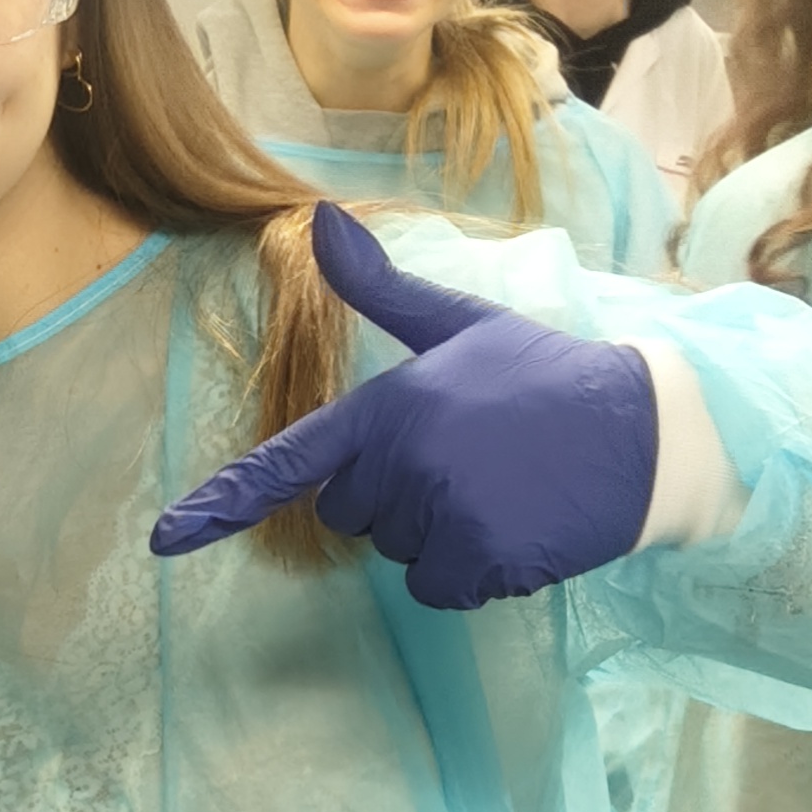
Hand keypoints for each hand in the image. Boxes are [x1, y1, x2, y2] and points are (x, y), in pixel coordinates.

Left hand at [147, 202, 657, 612]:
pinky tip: (514, 528)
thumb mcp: (459, 327)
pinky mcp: (483, 560)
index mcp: (389, 405)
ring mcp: (444, 514)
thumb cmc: (543, 376)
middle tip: (466, 460)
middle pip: (351, 515)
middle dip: (396, 497)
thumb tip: (319, 222)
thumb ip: (382, 290)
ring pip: (397, 554)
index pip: (291, 461)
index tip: (166, 541)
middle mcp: (406, 462)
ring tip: (499, 489)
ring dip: (439, 536)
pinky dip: (473, 573)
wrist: (646, 429)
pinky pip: (440, 589)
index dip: (223, 504)